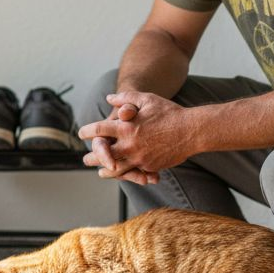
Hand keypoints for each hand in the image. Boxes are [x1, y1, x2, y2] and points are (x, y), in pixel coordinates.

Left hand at [78, 92, 195, 177]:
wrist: (191, 130)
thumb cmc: (169, 112)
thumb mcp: (147, 99)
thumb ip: (126, 98)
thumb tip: (109, 98)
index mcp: (126, 127)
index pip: (99, 131)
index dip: (87, 132)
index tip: (81, 133)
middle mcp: (130, 145)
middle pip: (103, 155)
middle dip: (92, 157)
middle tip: (85, 159)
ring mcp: (139, 158)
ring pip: (116, 169)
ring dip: (106, 171)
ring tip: (100, 172)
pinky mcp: (149, 167)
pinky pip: (135, 173)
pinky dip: (126, 174)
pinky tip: (122, 174)